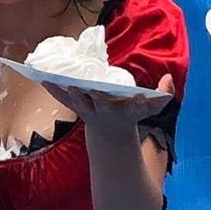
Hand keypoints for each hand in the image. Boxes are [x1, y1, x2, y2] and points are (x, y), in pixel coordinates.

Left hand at [48, 73, 174, 130]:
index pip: (135, 107)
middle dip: (97, 97)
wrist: (109, 132)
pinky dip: (54, 90)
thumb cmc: (132, 114)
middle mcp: (106, 111)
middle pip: (101, 104)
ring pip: (78, 101)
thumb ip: (164, 94)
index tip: (139, 96)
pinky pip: (63, 98)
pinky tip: (43, 79)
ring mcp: (89, 110)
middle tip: (92, 88)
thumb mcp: (152, 107)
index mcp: (126, 111)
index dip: (138, 103)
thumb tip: (167, 78)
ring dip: (69, 92)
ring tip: (58, 78)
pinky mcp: (77, 106)